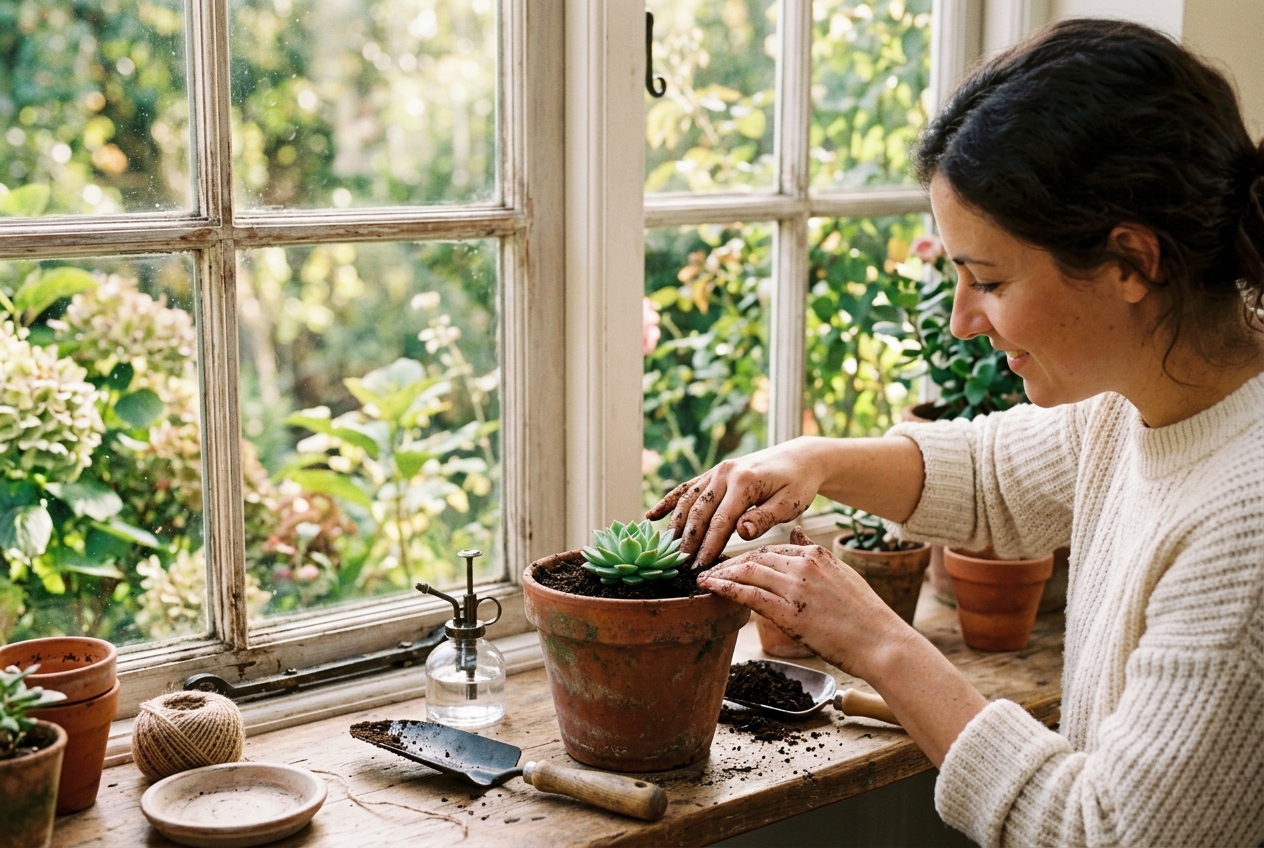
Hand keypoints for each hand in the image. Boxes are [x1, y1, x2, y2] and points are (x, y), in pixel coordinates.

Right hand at [645, 439, 824, 568]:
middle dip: (688, 540)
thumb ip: (765, 518)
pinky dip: (668, 502)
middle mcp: (724, 474)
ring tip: (668, 550)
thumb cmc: (798, 484)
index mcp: (744, 482)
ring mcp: (716, 472)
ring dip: (676, 526)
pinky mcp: (713, 473)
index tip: (699, 566)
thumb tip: (741, 532)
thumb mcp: (791, 503)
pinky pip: (686, 488)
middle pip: (699, 512)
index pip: (721, 520)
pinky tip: (652, 517)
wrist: (800, 457)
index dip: (708, 545)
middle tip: (680, 566)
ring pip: (688, 501)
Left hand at [696, 527, 911, 679]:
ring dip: (721, 575)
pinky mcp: (790, 612)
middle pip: (754, 557)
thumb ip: (815, 554)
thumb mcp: (842, 573)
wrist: (882, 642)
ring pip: (747, 572)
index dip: (747, 556)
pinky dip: (725, 589)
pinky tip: (710, 588)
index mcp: (816, 554)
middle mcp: (804, 565)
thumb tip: (797, 532)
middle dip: (729, 563)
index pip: (771, 548)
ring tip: (704, 579)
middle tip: (709, 570)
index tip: (731, 563)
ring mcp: (796, 588)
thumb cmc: (865, 615)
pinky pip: (749, 594)